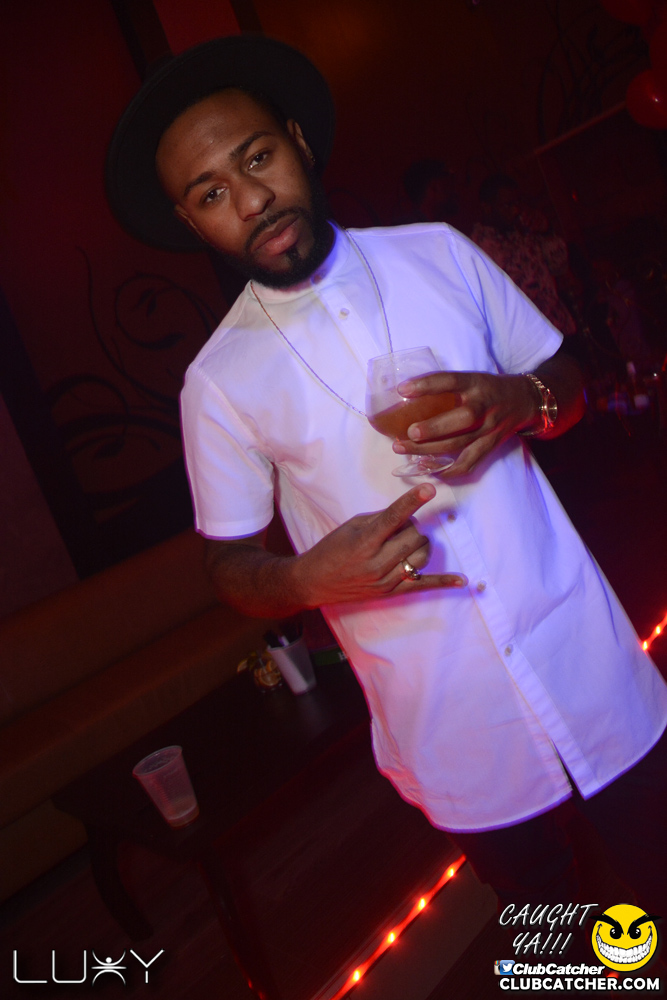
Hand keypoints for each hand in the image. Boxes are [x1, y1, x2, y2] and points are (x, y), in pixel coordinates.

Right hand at [294, 483, 466, 605]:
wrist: (314, 582)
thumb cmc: (331, 549)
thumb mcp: (351, 527)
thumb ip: (380, 519)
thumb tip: (407, 514)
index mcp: (365, 541)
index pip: (394, 517)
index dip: (412, 501)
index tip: (430, 488)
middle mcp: (377, 562)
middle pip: (413, 537)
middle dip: (412, 526)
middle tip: (399, 527)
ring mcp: (386, 579)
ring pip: (421, 557)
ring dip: (420, 544)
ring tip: (406, 543)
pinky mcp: (391, 592)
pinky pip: (422, 586)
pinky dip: (442, 583)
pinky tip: (460, 581)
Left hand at [393, 371, 537, 475]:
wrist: (523, 401)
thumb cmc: (486, 389)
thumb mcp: (470, 378)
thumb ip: (445, 387)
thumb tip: (403, 394)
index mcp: (475, 383)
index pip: (451, 380)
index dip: (427, 385)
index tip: (402, 390)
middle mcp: (484, 405)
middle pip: (462, 418)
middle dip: (434, 428)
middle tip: (409, 432)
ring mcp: (489, 428)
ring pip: (460, 443)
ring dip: (429, 450)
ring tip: (402, 448)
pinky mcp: (491, 445)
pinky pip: (470, 462)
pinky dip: (450, 471)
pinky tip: (430, 470)